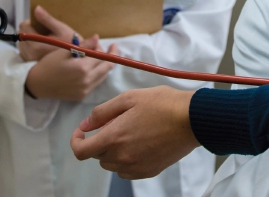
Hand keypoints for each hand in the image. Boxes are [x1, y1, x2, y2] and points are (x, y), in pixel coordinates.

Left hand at [19, 6, 80, 61]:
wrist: (76, 60)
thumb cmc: (70, 43)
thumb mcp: (61, 29)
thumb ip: (47, 19)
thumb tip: (36, 8)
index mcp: (36, 45)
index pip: (23, 26)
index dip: (31, 22)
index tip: (41, 24)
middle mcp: (29, 54)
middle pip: (20, 34)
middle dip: (30, 31)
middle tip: (43, 33)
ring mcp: (28, 60)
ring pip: (21, 42)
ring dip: (29, 39)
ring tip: (43, 41)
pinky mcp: (29, 64)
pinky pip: (23, 51)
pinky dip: (29, 47)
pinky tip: (40, 48)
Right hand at [25, 36, 117, 101]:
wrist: (37, 84)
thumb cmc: (49, 64)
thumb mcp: (65, 51)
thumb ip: (84, 45)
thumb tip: (97, 37)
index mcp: (83, 68)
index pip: (103, 57)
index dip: (108, 50)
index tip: (113, 44)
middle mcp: (87, 81)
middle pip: (107, 68)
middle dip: (111, 58)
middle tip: (111, 50)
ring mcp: (85, 91)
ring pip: (103, 77)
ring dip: (104, 67)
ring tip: (100, 58)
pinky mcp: (82, 96)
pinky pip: (95, 84)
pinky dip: (97, 75)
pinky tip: (91, 69)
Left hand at [70, 86, 197, 178]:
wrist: (192, 119)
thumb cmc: (163, 104)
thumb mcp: (128, 98)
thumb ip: (102, 112)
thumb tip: (85, 126)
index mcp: (114, 137)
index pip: (81, 151)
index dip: (76, 141)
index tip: (82, 132)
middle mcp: (122, 156)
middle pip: (97, 156)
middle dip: (99, 140)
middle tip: (116, 122)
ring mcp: (136, 167)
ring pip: (112, 164)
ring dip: (112, 151)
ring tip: (129, 132)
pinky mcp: (149, 171)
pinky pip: (127, 171)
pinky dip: (125, 160)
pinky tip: (138, 144)